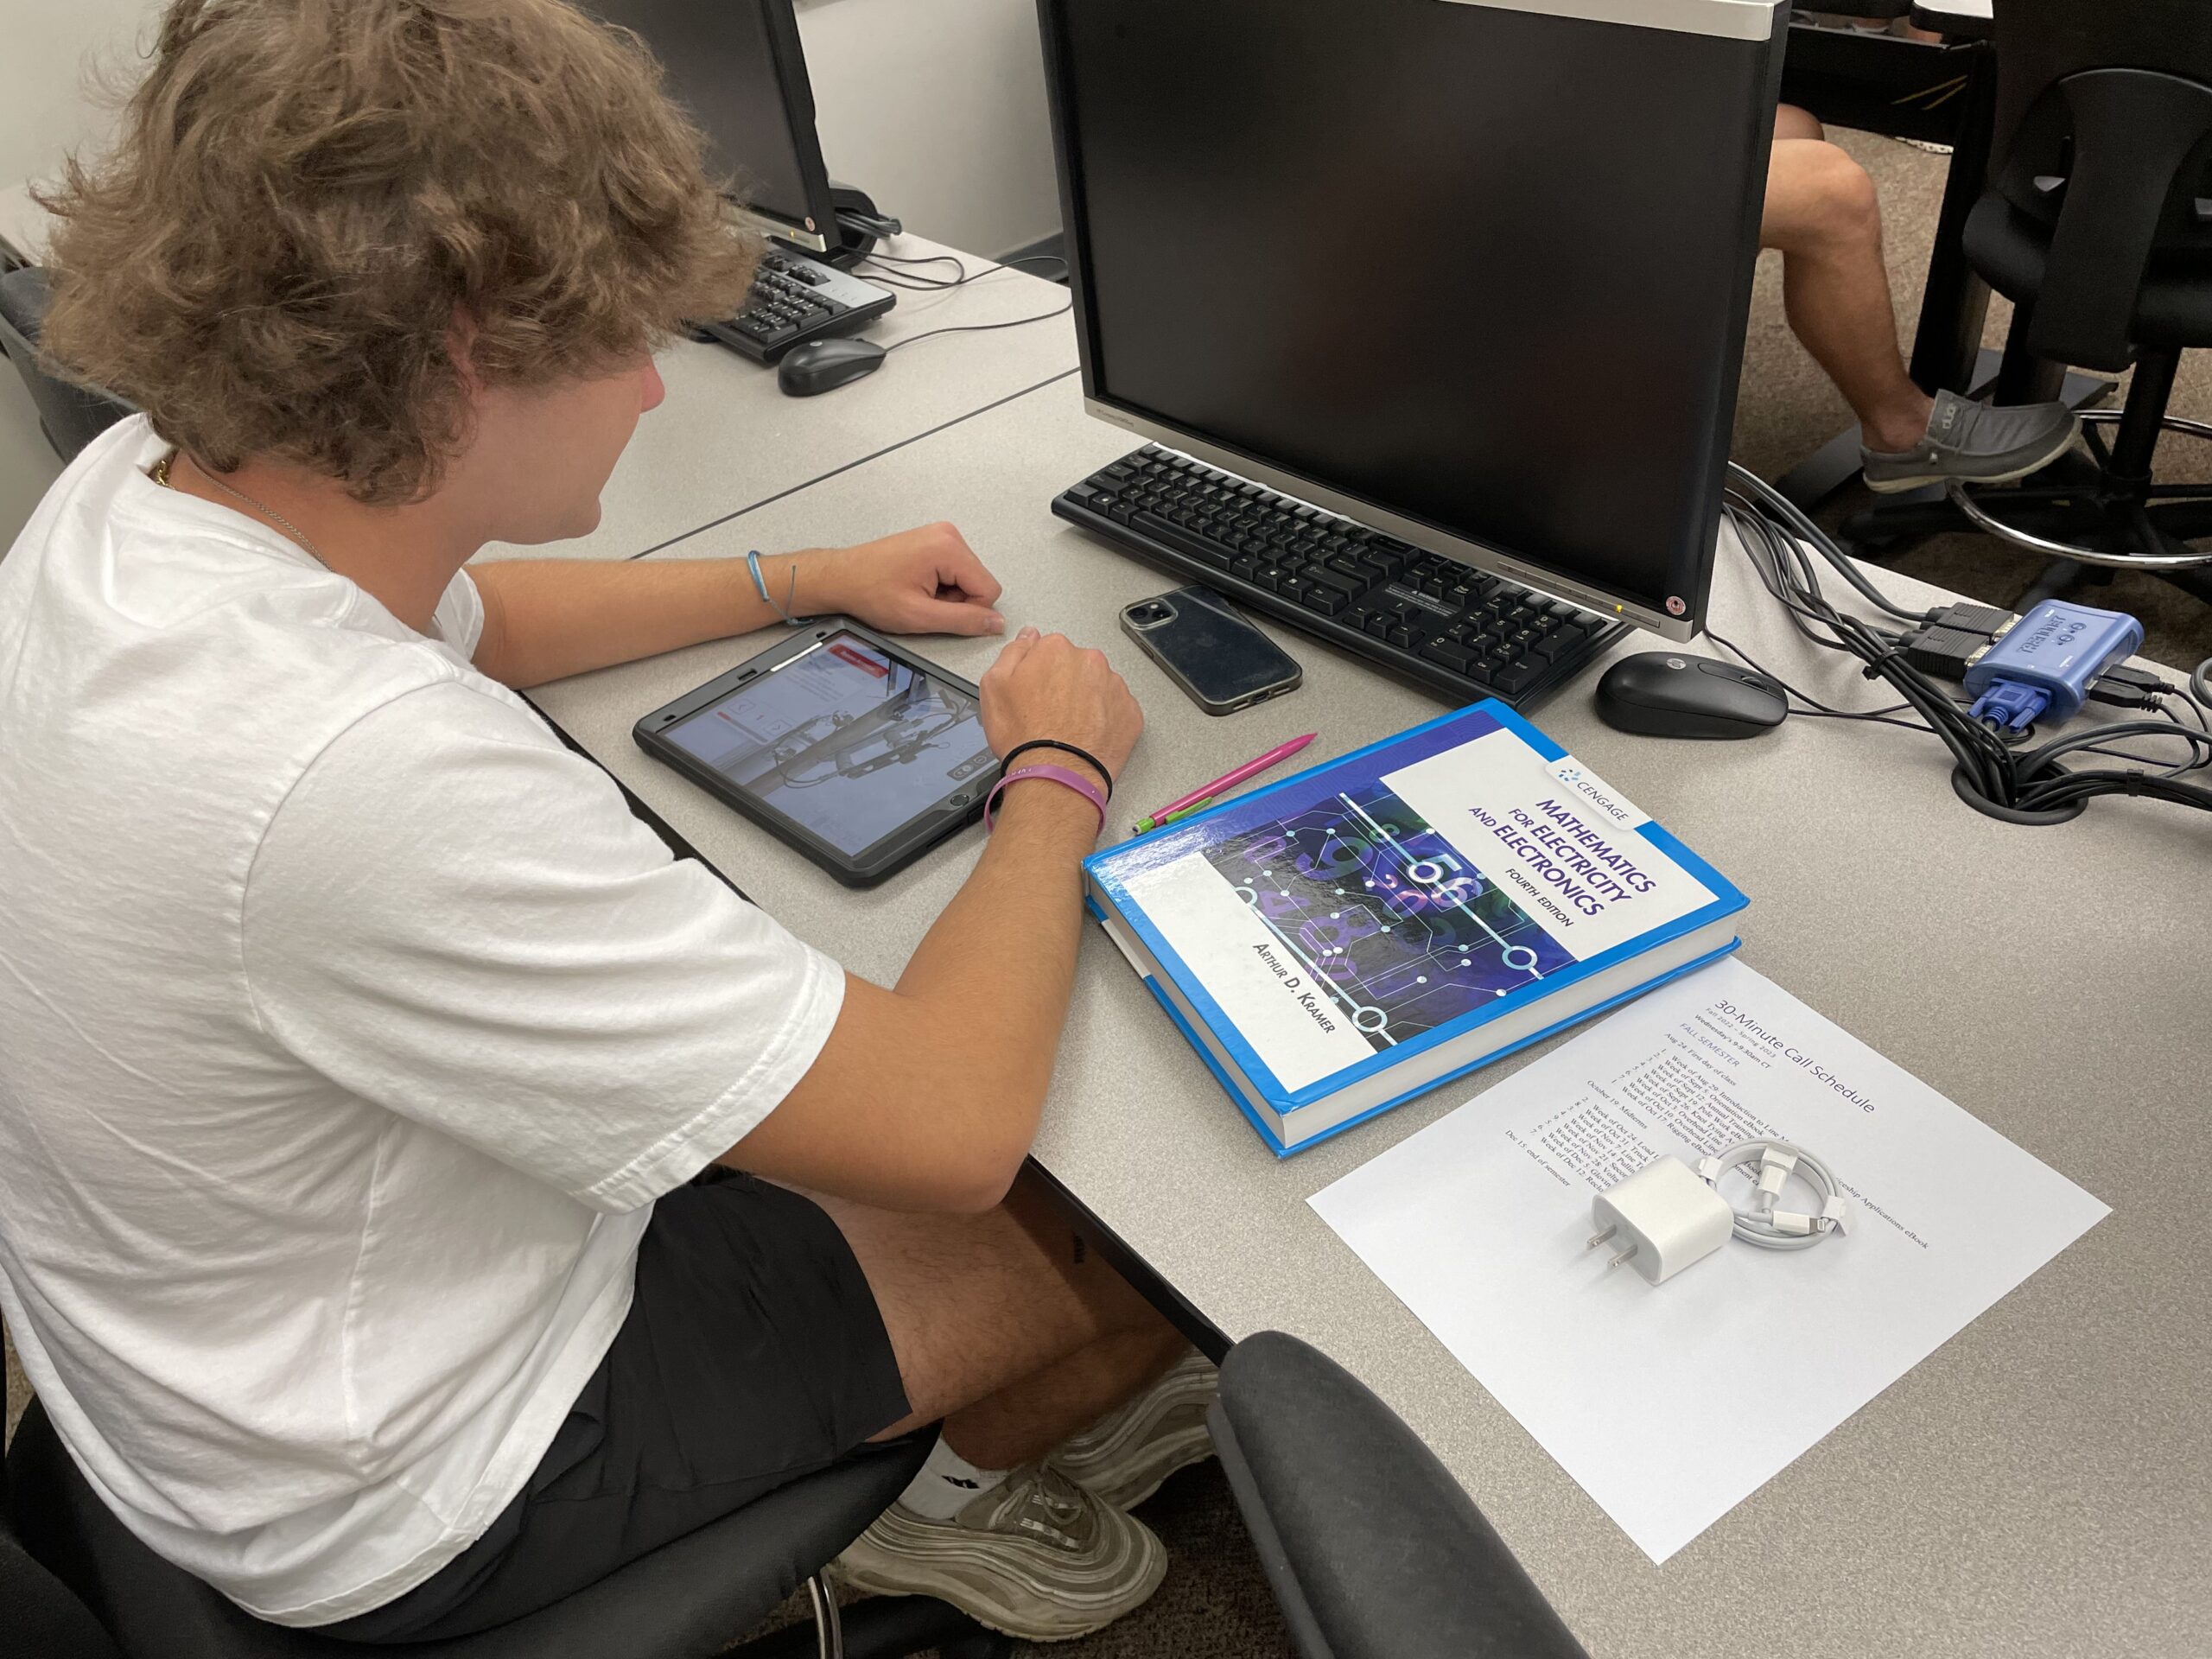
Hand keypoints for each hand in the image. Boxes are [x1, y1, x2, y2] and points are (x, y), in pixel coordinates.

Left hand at [802, 523, 1004, 636]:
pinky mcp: (934, 539)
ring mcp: (942, 534)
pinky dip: (941, 584)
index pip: (989, 589)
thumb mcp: (919, 616)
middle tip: (923, 603)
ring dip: (948, 594)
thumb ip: (963, 621)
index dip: (969, 610)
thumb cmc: (871, 593)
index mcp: (948, 547)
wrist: (841, 577)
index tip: (937, 611)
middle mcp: (949, 534)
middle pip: (979, 581)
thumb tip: (997, 623)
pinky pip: (955, 569)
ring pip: (968, 578)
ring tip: (917, 593)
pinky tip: (916, 585)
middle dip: (957, 600)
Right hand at [980, 626, 1143, 792]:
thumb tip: (1029, 636)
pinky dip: (1107, 720)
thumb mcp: (994, 685)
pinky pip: (1118, 709)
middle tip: (1053, 714)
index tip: (1036, 694)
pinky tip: (1090, 736)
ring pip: (1100, 687)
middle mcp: (1090, 661)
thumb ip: (1013, 652)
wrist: (1055, 775)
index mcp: (1056, 649)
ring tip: (1072, 729)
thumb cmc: (1023, 735)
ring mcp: (1114, 686)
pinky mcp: (1131, 712)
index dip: (1041, 674)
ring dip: (1089, 701)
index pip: (1049, 651)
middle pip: (1077, 667)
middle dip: (1067, 685)